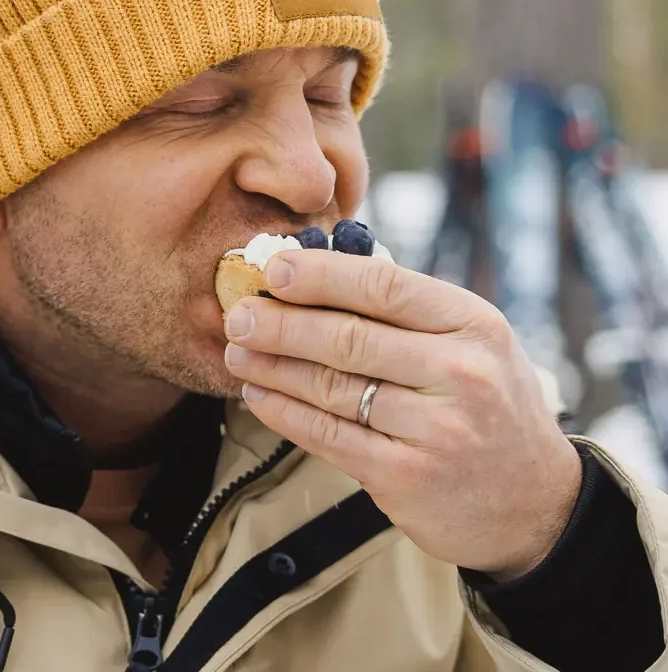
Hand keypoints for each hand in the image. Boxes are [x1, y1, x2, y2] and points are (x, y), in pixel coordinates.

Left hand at [223, 249, 581, 580]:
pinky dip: (284, 413)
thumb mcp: (475, 346)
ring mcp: (435, 429)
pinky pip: (328, 436)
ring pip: (331, 387)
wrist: (537, 506)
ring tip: (236, 351)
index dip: (320, 275)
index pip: (383, 286)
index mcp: (473, 326)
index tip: (273, 267)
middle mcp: (459, 373)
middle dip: (280, 323)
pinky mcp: (406, 476)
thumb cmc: (490, 409)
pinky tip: (257, 394)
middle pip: (348, 338)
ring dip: (273, 367)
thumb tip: (321, 272)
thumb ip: (410, 315)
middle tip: (237, 313)